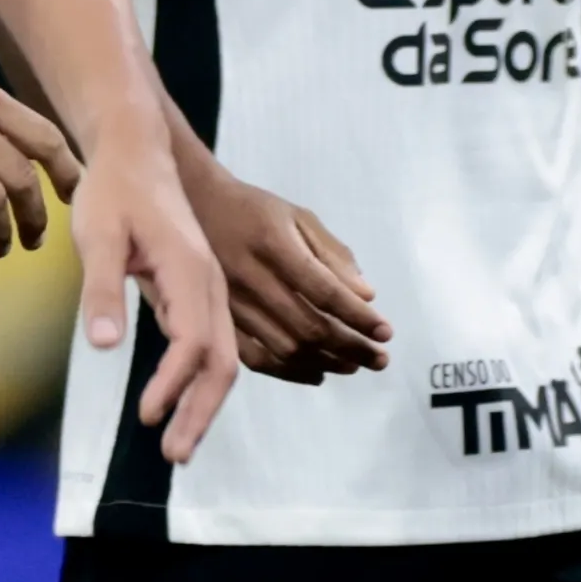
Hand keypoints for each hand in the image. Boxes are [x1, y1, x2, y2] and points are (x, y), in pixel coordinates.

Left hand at [84, 151, 242, 463]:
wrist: (134, 154)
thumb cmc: (112, 191)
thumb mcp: (97, 236)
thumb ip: (101, 290)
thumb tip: (102, 345)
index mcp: (190, 268)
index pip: (194, 339)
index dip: (173, 382)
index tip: (145, 415)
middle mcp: (208, 284)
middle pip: (222, 360)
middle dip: (202, 411)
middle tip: (175, 455)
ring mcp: (207, 290)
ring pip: (221, 357)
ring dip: (202, 404)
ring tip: (177, 446)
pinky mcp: (196, 294)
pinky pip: (208, 346)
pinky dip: (197, 382)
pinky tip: (178, 407)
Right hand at [190, 152, 389, 380]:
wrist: (194, 209)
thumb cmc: (255, 211)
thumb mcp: (298, 217)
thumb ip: (333, 254)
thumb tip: (365, 296)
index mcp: (274, 244)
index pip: (324, 290)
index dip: (358, 316)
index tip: (386, 332)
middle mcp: (250, 277)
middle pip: (307, 326)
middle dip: (351, 347)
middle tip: (379, 359)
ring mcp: (230, 304)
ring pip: (284, 348)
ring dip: (325, 362)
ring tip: (354, 365)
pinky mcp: (217, 321)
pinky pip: (255, 359)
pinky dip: (289, 372)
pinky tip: (316, 373)